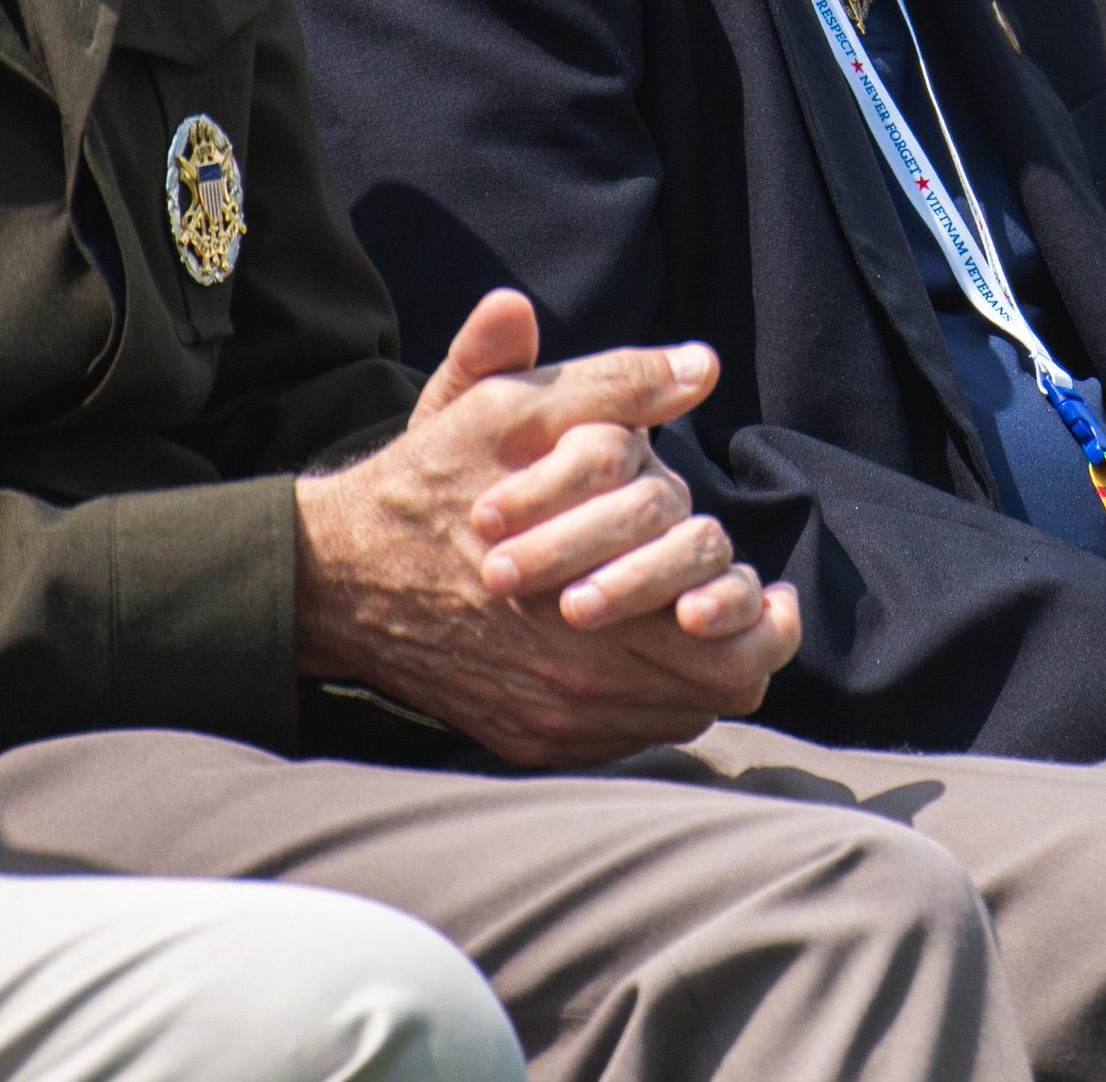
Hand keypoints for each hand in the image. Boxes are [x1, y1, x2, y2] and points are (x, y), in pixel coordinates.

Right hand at [295, 290, 802, 763]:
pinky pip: (622, 739)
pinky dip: (641, 699)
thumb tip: (697, 365)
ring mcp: (551, 717)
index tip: (773, 590)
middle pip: (719, 689)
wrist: (332, 575)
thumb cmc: (429, 484)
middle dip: (738, 642)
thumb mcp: (508, 410)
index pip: (733, 640)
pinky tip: (631, 650)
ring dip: (691, 671)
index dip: (766, 618)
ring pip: (676, 716)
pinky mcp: (526, 740)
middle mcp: (578, 675)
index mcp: (591, 595)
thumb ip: (610, 384)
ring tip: (686, 624)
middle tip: (737, 605)